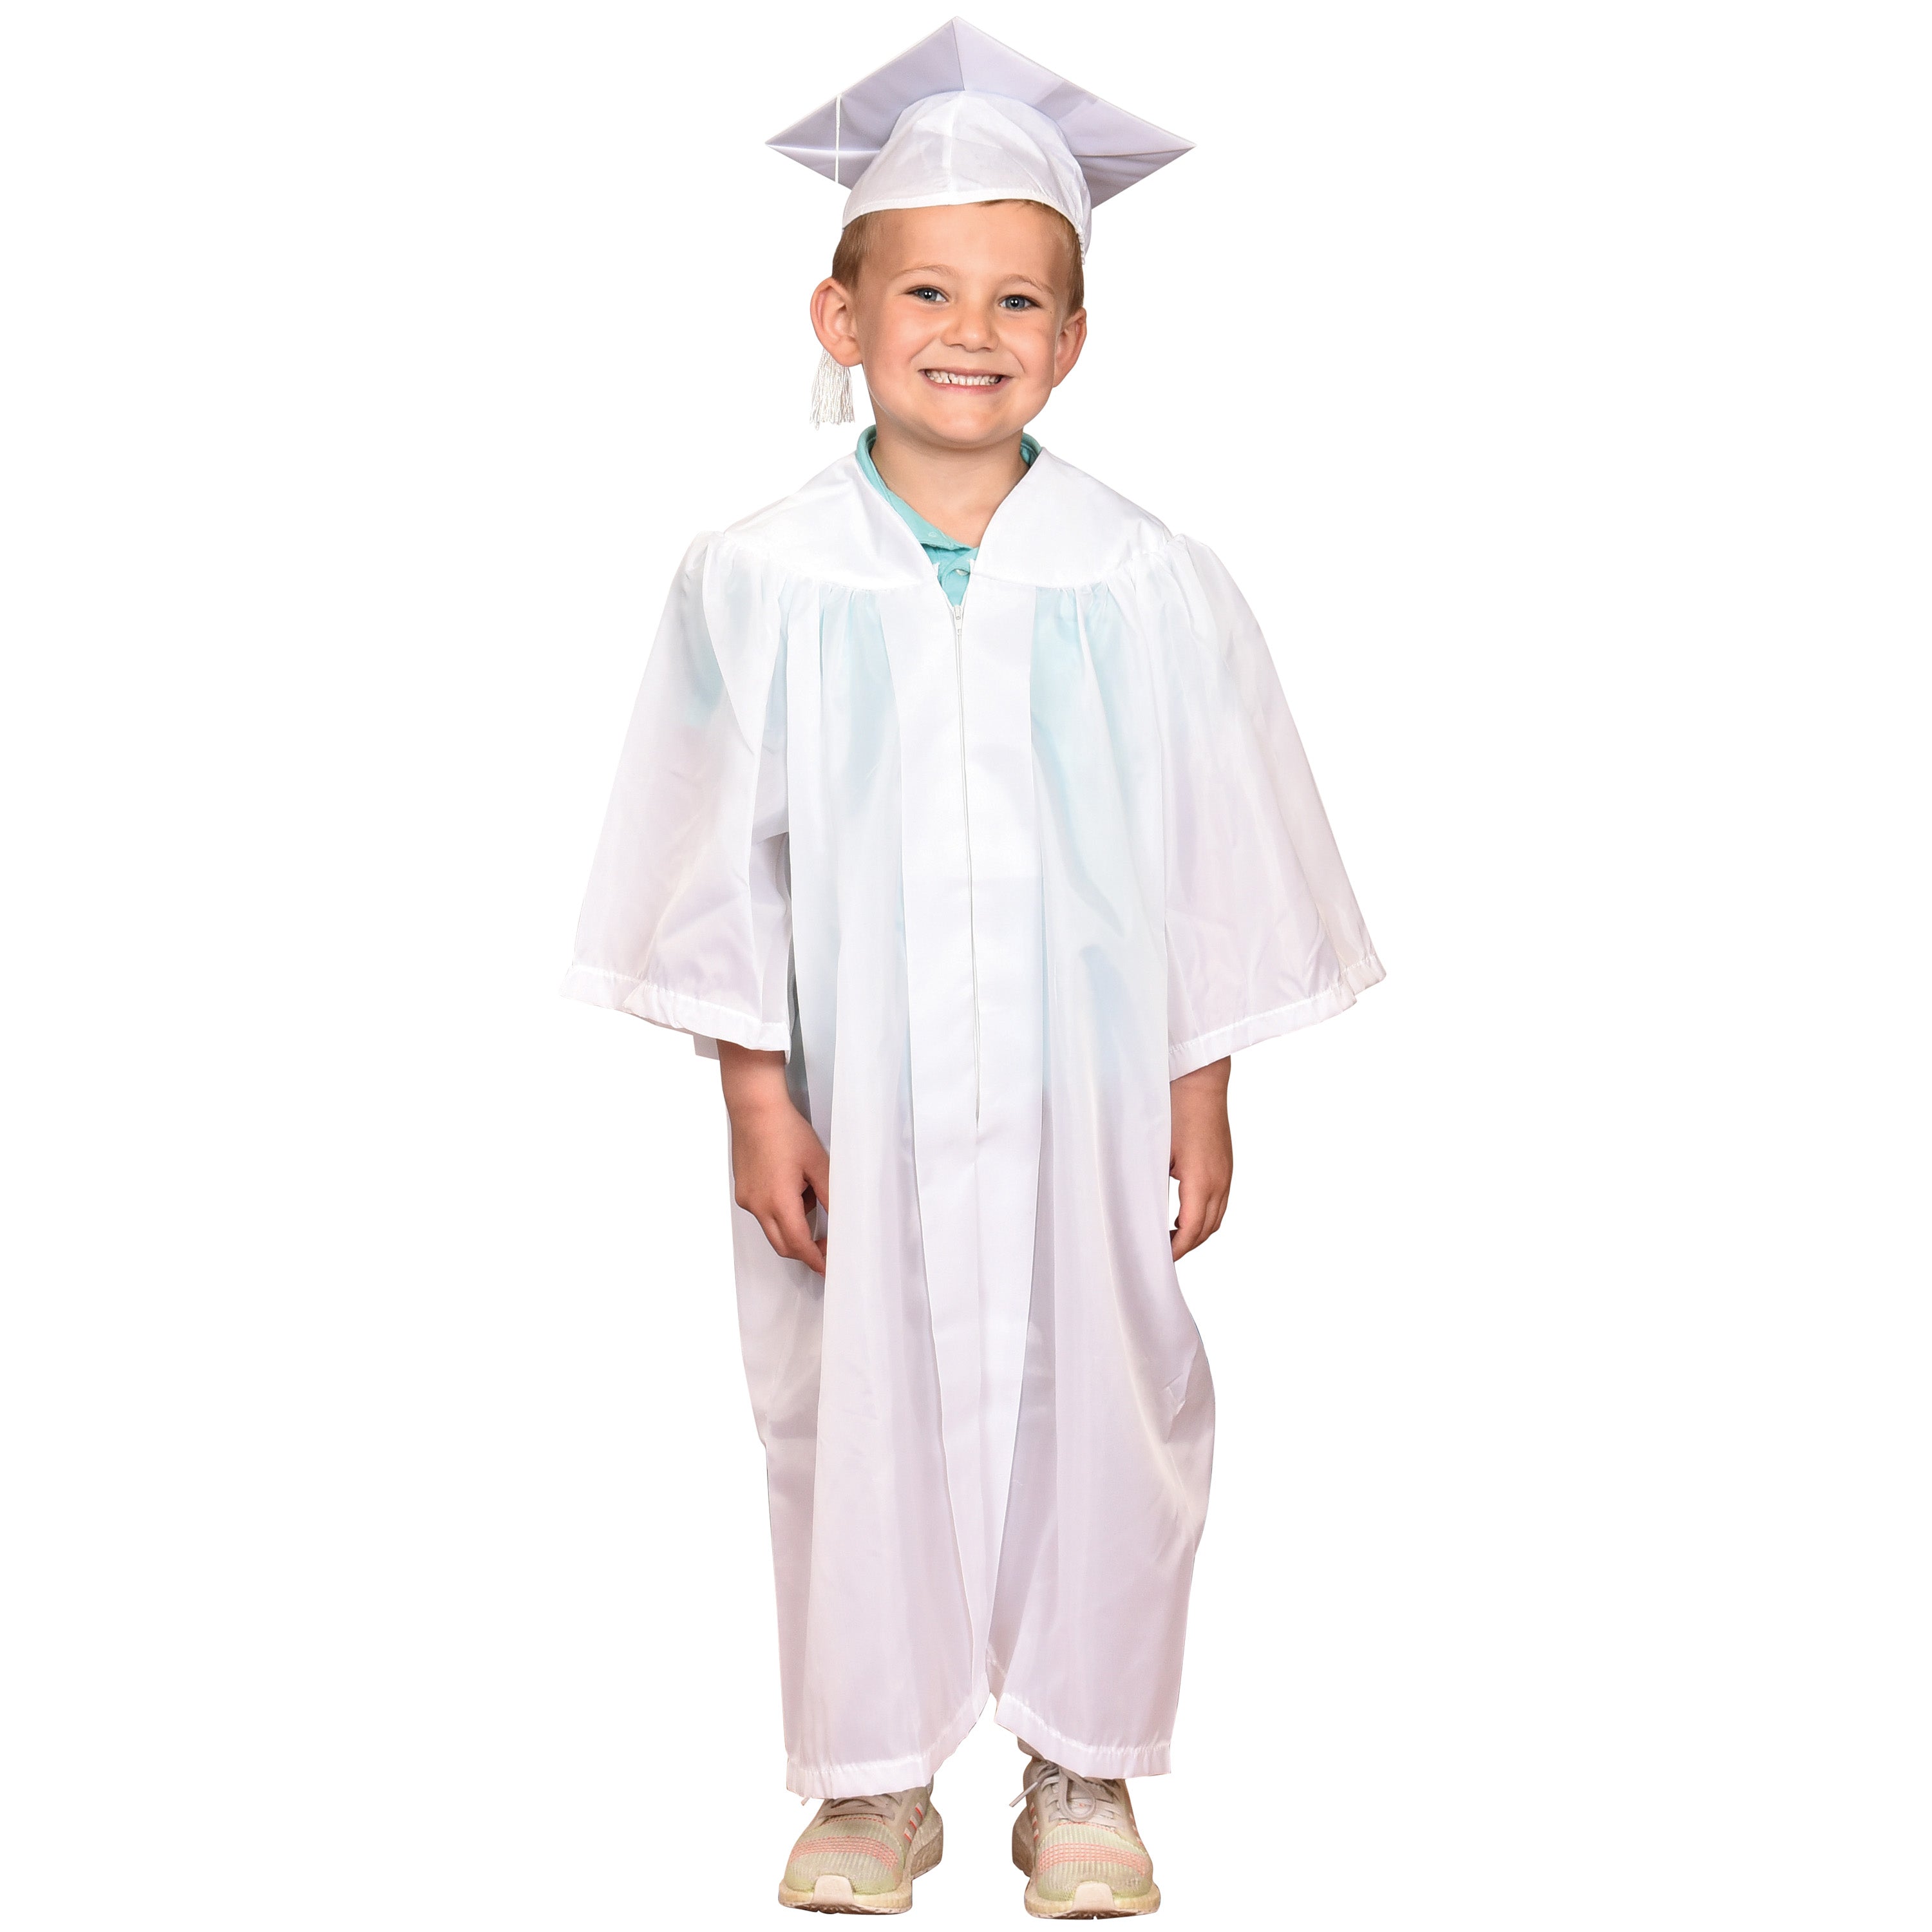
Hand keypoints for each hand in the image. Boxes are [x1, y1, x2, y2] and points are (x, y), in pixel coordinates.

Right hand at [717, 1043, 830, 1274]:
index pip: (799, 1245)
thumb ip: (831, 1196)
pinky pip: (763, 1212)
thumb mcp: (819, 1164)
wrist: (755, 1109)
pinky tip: (791, 1183)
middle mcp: (758, 1206)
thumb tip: (843, 1221)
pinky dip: (780, 1209)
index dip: (816, 1260)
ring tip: (807, 1191)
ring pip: (772, 1228)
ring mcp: (747, 1199)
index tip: (829, 1269)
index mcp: (778, 1201)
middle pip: (783, 1245)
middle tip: (826, 1243)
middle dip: (805, 1250)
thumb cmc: (786, 1131)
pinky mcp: (742, 1190)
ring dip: (793, 1224)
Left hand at [1170, 1056, 1232, 1260]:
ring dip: (1196, 1233)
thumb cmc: (1174, 1110)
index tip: (1157, 1259)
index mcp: (1201, 1181)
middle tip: (1161, 1255)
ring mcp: (1226, 1174)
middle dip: (1186, 1247)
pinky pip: (1219, 1202)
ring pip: (1216, 1218)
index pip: (1190, 1231)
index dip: (1175, 1250)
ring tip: (1171, 1239)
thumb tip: (1141, 1212)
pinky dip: (1204, 1217)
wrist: (1201, 1082)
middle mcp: (1220, 1182)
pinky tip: (1183, 1215)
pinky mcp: (1226, 1166)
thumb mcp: (1155, 1150)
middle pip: (1206, 1230)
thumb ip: (1150, 1184)